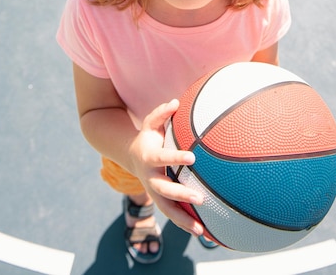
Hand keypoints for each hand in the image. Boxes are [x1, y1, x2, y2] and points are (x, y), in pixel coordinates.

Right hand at [128, 99, 204, 235]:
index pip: (163, 158)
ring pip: (167, 209)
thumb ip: (161, 113)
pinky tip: (203, 234)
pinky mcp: (160, 201)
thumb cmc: (148, 137)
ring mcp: (154, 192)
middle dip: (180, 195)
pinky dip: (185, 225)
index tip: (192, 158)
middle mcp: (150, 177)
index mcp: (149, 157)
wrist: (132, 156)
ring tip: (201, 230)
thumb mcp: (150, 123)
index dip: (176, 158)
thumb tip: (175, 102)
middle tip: (199, 199)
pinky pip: (172, 216)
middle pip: (164, 190)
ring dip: (183, 220)